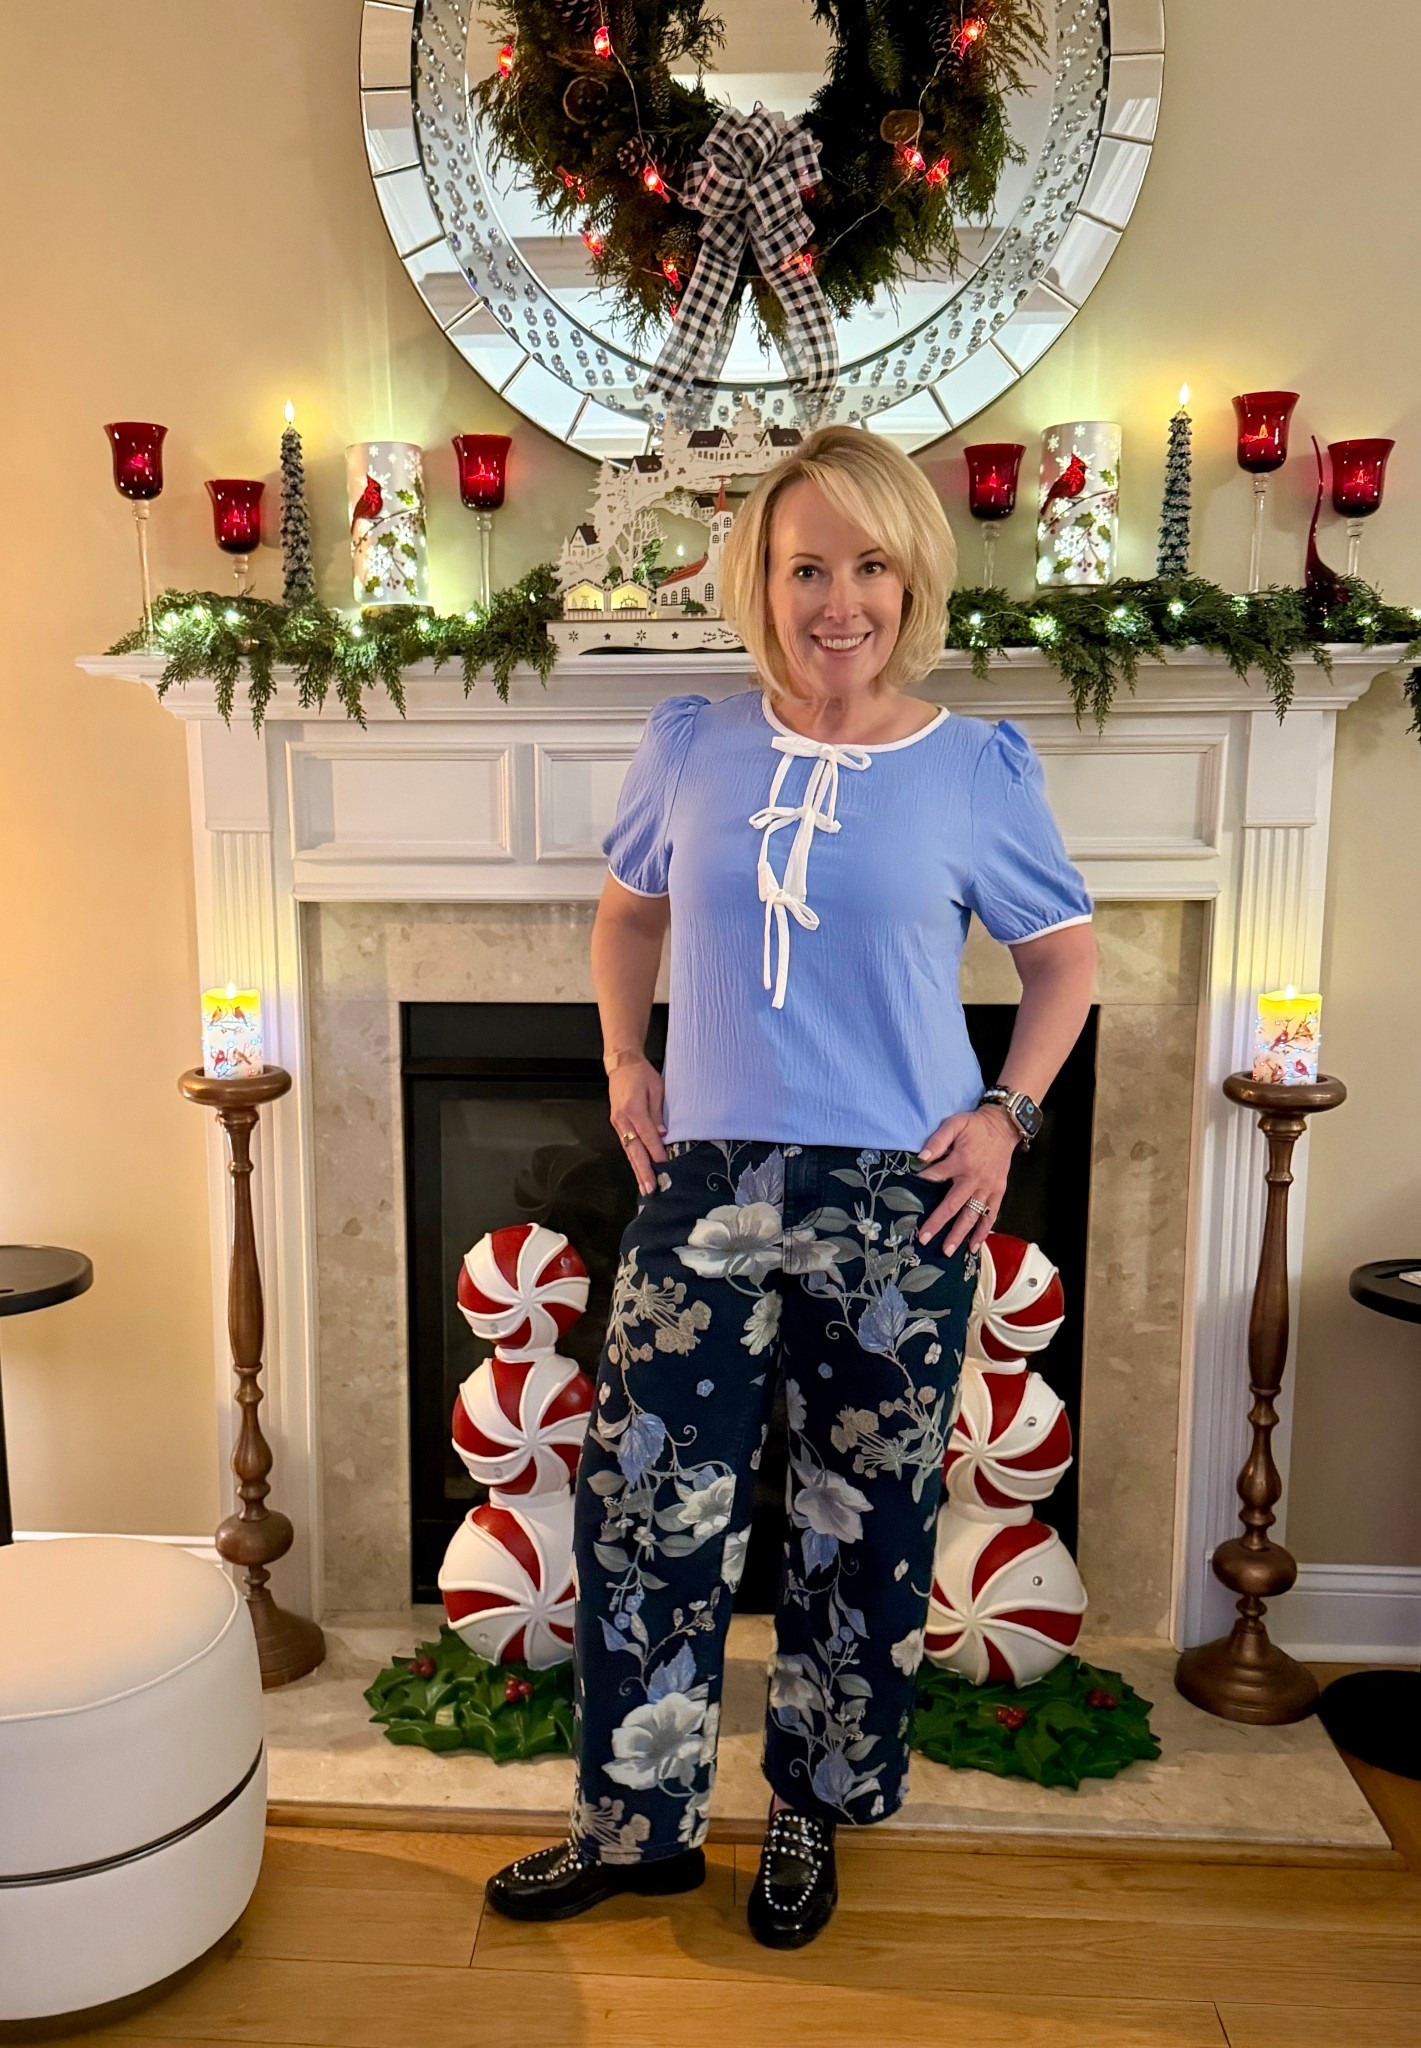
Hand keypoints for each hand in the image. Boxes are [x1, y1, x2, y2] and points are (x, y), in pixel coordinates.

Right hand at [607, 1055, 668, 1195]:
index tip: (665, 1167)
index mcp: (633, 1110)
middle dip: (643, 1171)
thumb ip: (657, 1113)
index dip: (656, 1153)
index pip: (647, 1137)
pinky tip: (639, 1171)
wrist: (622, 1064)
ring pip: (629, 1151)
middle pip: (634, 1150)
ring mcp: (617, 1123)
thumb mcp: (656, 1089)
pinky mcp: (617, 1124)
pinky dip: (633, 1160)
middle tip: (650, 1188)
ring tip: (644, 1187)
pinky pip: (626, 1145)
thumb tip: (661, 1135)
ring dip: (637, 1170)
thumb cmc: (642, 1074)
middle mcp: (622, 1120)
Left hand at [913, 1106, 1017, 1254]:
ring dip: (959, 1234)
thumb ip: (937, 1140)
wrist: (1003, 1127)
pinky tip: (973, 1247)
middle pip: (952, 1205)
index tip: (909, 1194)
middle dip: (937, 1223)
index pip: (935, 1176)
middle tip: (923, 1239)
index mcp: (961, 1162)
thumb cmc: (974, 1126)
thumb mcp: (954, 1124)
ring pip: (972, 1215)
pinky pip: (990, 1215)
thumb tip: (921, 1158)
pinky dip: (983, 1232)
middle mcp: (973, 1179)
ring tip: (947, 1251)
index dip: (923, 1181)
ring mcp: (987, 1188)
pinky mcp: (998, 1192)